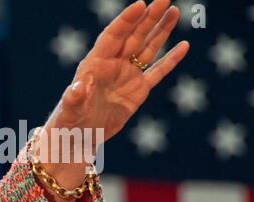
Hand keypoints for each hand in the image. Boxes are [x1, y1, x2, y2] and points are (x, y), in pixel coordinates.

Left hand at [39, 0, 189, 201]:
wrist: (79, 135)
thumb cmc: (69, 121)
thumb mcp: (70, 110)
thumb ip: (74, 98)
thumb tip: (76, 89)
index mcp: (95, 64)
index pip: (112, 36)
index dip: (126, 21)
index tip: (141, 4)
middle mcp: (113, 65)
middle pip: (133, 36)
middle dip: (149, 17)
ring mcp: (127, 76)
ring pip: (147, 49)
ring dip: (161, 31)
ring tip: (174, 11)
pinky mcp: (138, 91)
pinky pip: (157, 72)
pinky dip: (170, 60)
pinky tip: (184, 46)